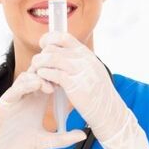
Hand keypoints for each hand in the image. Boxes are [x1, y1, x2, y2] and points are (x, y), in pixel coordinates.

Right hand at [0, 71, 85, 148]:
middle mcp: (24, 100)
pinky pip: (13, 89)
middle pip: (37, 76)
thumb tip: (83, 135)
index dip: (60, 79)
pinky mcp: (2, 105)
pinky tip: (37, 86)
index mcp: (34, 105)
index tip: (72, 82)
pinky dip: (25, 85)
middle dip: (50, 73)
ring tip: (51, 86)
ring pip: (25, 78)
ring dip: (39, 78)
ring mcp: (12, 101)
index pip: (47, 84)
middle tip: (62, 77)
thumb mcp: (44, 143)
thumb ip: (63, 138)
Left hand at [31, 31, 148, 148]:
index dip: (49, 39)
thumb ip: (77, 61)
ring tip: (40, 76)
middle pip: (52, 48)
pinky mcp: (74, 84)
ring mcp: (80, 70)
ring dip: (39, 66)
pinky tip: (45, 84)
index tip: (43, 48)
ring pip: (50, 58)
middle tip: (39, 69)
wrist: (109, 112)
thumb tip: (59, 53)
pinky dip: (44, 77)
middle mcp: (83, 59)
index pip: (63, 37)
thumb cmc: (97, 95)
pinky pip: (52, 73)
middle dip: (41, 57)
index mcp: (86, 54)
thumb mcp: (90, 71)